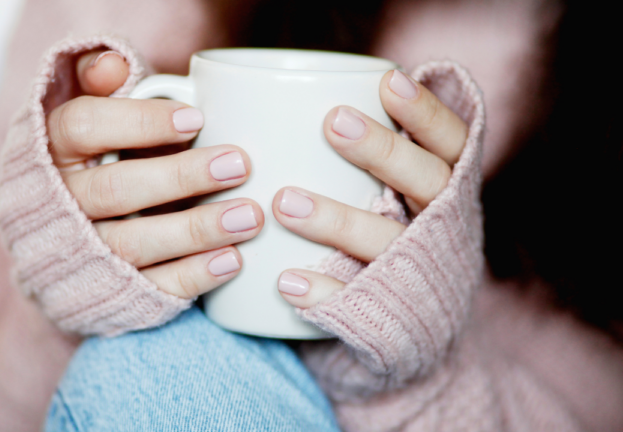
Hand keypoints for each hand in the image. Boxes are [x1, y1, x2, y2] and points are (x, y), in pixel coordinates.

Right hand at [48, 50, 263, 298]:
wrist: (67, 240)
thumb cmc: (99, 159)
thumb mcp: (93, 114)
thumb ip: (99, 81)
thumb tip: (113, 62)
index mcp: (52, 149)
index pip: (83, 127)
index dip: (139, 123)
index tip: (197, 119)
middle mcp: (58, 203)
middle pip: (113, 190)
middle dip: (179, 178)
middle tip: (238, 165)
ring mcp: (80, 253)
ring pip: (132, 244)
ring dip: (195, 231)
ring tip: (249, 216)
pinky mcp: (107, 293)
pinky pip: (149, 289)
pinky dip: (192, 276)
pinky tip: (232, 260)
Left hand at [273, 70, 467, 307]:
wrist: (418, 325)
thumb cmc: (395, 233)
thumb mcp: (405, 193)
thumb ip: (381, 153)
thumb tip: (324, 90)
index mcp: (450, 189)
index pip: (452, 143)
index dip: (427, 113)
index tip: (387, 82)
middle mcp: (443, 227)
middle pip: (426, 183)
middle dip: (383, 152)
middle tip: (334, 124)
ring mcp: (419, 273)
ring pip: (386, 242)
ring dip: (337, 220)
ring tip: (284, 202)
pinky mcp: (395, 317)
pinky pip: (359, 302)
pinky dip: (324, 292)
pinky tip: (286, 280)